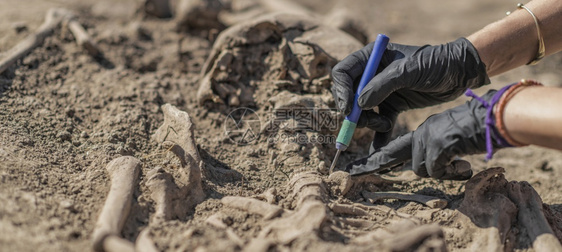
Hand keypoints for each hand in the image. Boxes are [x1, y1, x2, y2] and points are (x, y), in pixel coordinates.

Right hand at [331, 38, 489, 147]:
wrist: (460, 73)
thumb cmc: (435, 63)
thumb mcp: (408, 71)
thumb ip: (382, 85)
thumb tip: (358, 104)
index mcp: (371, 58)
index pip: (343, 73)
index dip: (341, 91)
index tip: (348, 108)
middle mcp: (373, 74)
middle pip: (349, 95)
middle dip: (353, 111)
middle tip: (364, 122)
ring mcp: (382, 91)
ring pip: (362, 112)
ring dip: (369, 122)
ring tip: (385, 124)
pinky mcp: (393, 105)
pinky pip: (379, 122)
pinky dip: (378, 135)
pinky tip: (378, 149)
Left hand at [346, 90, 506, 178]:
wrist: (497, 116)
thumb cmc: (480, 129)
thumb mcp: (452, 139)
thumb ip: (436, 150)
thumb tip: (425, 168)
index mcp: (425, 131)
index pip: (394, 146)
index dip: (375, 159)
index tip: (357, 167)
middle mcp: (423, 132)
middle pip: (396, 154)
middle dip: (373, 163)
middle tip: (352, 170)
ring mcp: (429, 137)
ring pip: (421, 168)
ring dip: (439, 171)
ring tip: (458, 164)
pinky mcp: (439, 143)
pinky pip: (435, 169)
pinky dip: (449, 171)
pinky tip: (463, 164)